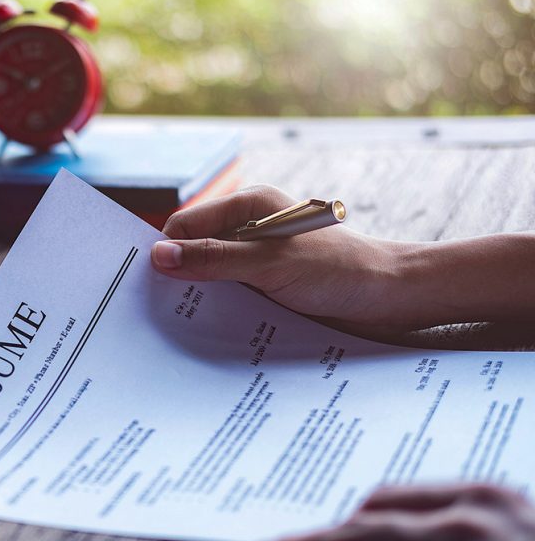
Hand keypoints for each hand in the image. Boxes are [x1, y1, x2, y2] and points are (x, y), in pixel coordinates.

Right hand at [152, 185, 414, 331]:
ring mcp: (257, 261)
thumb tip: (159, 256)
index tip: (148, 285)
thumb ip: (214, 258)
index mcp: (249, 207)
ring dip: (199, 300)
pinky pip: (229, 298)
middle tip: (157, 311)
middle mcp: (249, 230)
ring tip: (181, 327)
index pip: (186, 225)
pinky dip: (218, 313)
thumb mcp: (270, 263)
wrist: (392, 299)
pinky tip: (211, 332)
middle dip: (178, 278)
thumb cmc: (339, 270)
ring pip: (209, 278)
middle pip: (194, 251)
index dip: (166, 252)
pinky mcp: (265, 288)